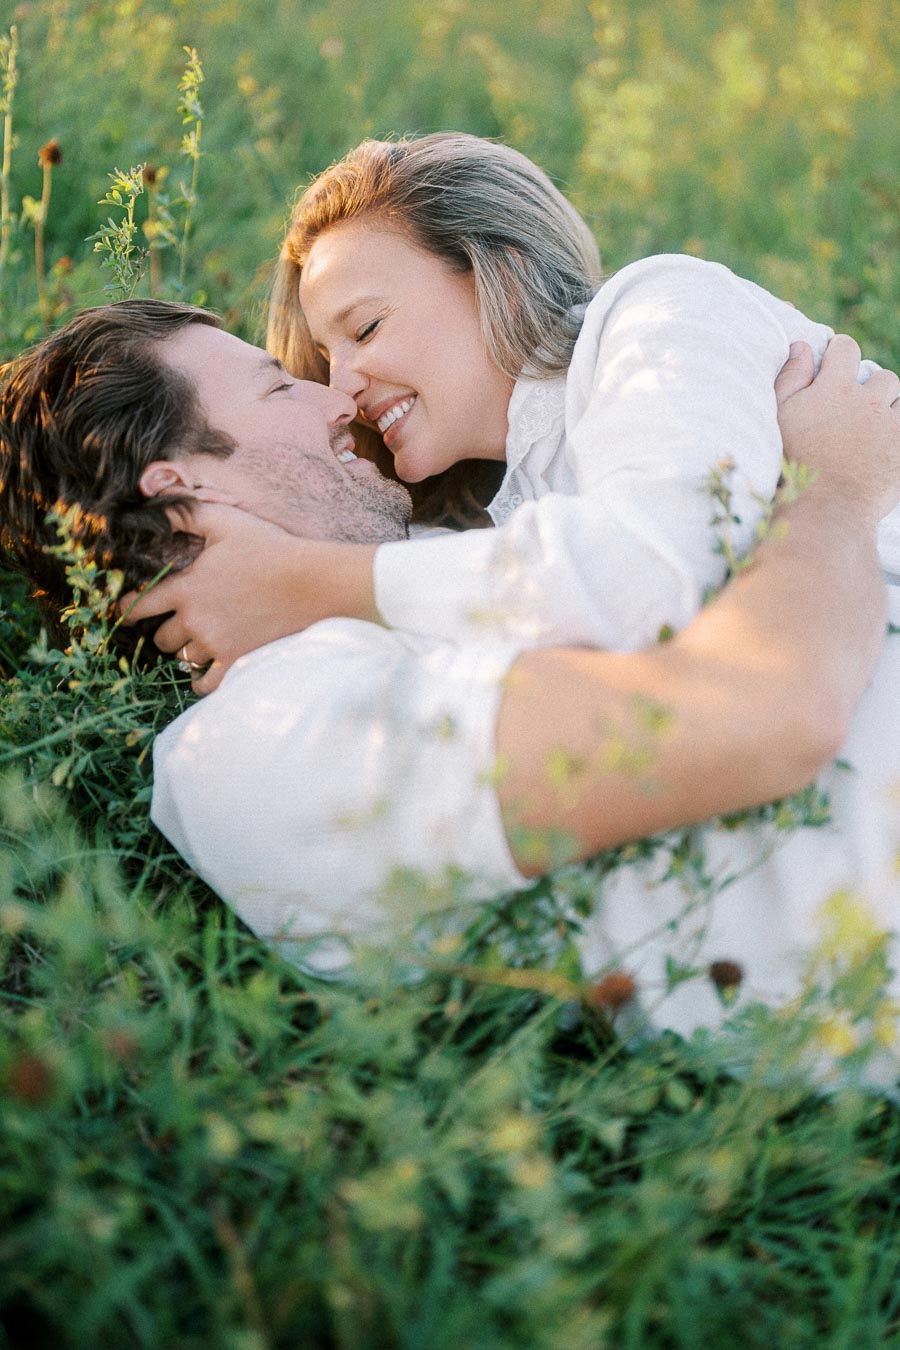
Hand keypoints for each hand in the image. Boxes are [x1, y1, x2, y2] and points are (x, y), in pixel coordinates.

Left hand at [120, 503, 377, 694]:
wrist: (311, 582)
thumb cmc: (269, 547)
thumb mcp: (223, 520)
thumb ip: (183, 514)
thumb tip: (150, 505)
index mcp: (187, 587)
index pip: (139, 606)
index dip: (127, 609)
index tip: (125, 611)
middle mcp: (195, 620)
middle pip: (161, 638)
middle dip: (165, 631)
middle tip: (178, 624)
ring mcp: (216, 644)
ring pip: (183, 660)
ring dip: (186, 652)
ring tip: (198, 642)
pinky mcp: (238, 661)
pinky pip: (205, 684)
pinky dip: (201, 680)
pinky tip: (206, 672)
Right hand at [776, 334, 899, 524]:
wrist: (823, 509)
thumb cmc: (792, 464)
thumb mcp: (780, 417)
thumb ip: (791, 378)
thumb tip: (802, 346)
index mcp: (834, 388)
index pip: (846, 349)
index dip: (840, 352)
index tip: (835, 362)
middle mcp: (867, 401)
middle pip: (881, 377)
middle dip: (870, 387)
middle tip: (854, 408)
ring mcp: (890, 425)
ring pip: (899, 400)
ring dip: (888, 407)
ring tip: (872, 427)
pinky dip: (896, 430)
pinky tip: (884, 443)